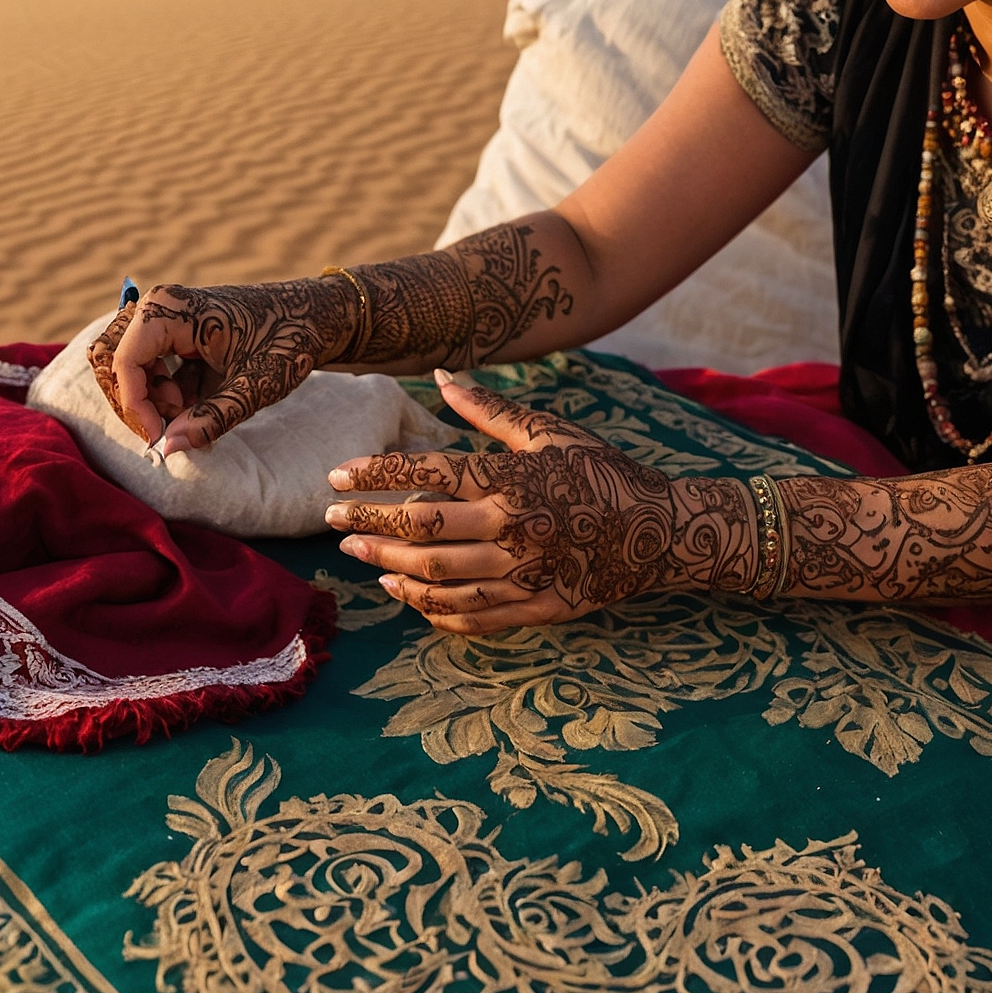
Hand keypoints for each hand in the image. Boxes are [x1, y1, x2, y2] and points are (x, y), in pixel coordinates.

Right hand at [88, 277, 358, 451]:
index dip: (137, 407)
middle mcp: (161, 307)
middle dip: (138, 401)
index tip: (159, 439)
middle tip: (172, 427)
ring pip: (131, 367)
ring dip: (152, 399)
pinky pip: (152, 368)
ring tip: (192, 416)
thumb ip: (212, 417)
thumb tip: (170, 448)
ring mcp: (168, 318)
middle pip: (116, 362)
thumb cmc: (290, 341)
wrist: (319, 316)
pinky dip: (167, 394)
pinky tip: (199, 408)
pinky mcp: (178, 334)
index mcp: (171, 309)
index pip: (125, 363)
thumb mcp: (255, 385)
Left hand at [324, 372, 755, 632]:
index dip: (376, 475)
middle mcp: (513, 528)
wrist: (660, 532)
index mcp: (513, 479)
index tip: (336, 474)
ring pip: (440, 577)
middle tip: (331, 520)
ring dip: (390, 566)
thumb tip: (443, 376)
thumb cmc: (603, 472)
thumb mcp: (551, 432)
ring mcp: (524, 574)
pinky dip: (430, 608)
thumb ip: (491, 410)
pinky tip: (404, 594)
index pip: (429, 474)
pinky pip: (471, 616)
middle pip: (423, 529)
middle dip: (370, 522)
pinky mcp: (535, 607)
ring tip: (359, 555)